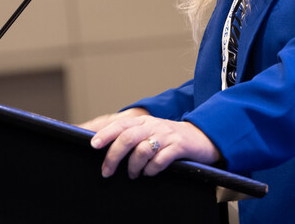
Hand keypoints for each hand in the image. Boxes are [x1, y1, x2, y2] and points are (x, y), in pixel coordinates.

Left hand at [83, 108, 220, 178]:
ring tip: (133, 174)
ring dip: (133, 166)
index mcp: (145, 121)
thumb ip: (132, 136)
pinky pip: (160, 159)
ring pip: (142, 150)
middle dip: (114, 156)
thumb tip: (106, 146)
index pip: (121, 124)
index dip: (106, 133)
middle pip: (128, 137)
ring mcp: (167, 135)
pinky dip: (151, 169)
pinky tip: (150, 172)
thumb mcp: (150, 131)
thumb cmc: (170, 137)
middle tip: (106, 171)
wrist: (201, 136)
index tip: (93, 145)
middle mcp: (154, 125)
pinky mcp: (179, 146)